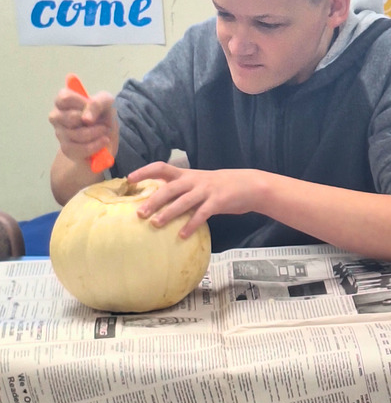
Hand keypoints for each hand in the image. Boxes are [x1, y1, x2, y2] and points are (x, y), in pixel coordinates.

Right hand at [49, 85, 117, 163]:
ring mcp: (59, 133)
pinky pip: (81, 149)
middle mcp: (56, 116)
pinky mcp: (67, 149)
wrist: (107, 134)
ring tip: (104, 130)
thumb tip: (86, 119)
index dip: (83, 103)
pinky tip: (103, 141)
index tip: (93, 106)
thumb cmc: (102, 113)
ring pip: (77, 135)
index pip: (65, 98)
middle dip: (93, 121)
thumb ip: (97, 103)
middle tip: (102, 121)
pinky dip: (96, 145)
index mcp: (62, 101)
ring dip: (97, 133)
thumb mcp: (106, 101)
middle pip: (72, 118)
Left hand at [128, 163, 265, 236]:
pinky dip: (191, 225)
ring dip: (168, 213)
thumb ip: (182, 190)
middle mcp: (194, 180)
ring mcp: (206, 190)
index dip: (145, 171)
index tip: (129, 179)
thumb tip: (160, 200)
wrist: (249, 185)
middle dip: (154, 200)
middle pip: (170, 188)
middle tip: (140, 213)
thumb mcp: (200, 183)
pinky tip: (182, 235)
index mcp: (188, 174)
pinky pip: (202, 214)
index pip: (161, 167)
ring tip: (156, 224)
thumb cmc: (220, 187)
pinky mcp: (218, 202)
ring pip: (183, 201)